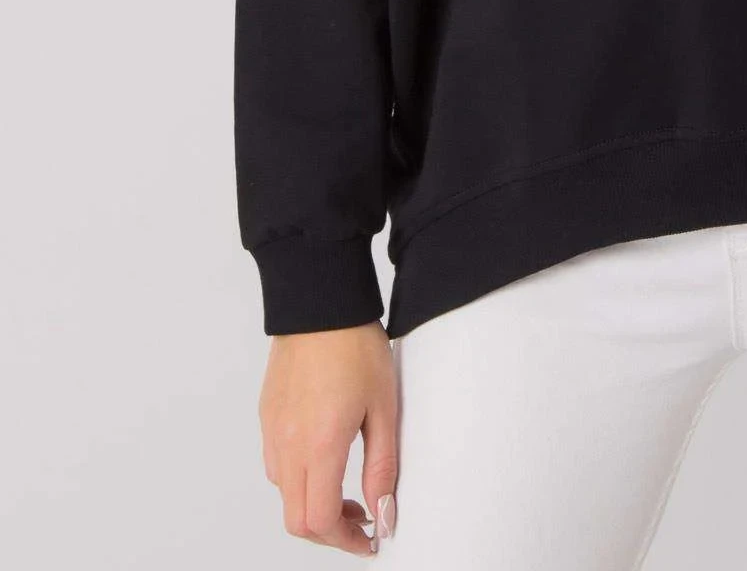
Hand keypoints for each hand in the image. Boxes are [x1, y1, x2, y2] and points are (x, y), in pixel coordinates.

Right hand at [259, 320, 398, 552]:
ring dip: (313, 505)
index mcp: (318, 446)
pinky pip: (277, 465)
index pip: (319, 521)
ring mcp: (271, 430)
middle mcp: (287, 444)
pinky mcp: (266, 416)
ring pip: (284, 494)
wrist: (321, 301)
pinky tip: (326, 458)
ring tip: (348, 489)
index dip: (345, 541)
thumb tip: (384, 513)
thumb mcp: (383, 407)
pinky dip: (299, 479)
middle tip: (362, 520)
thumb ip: (382, 466)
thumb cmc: (355, 346)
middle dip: (329, 530)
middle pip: (296, 518)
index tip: (370, 539)